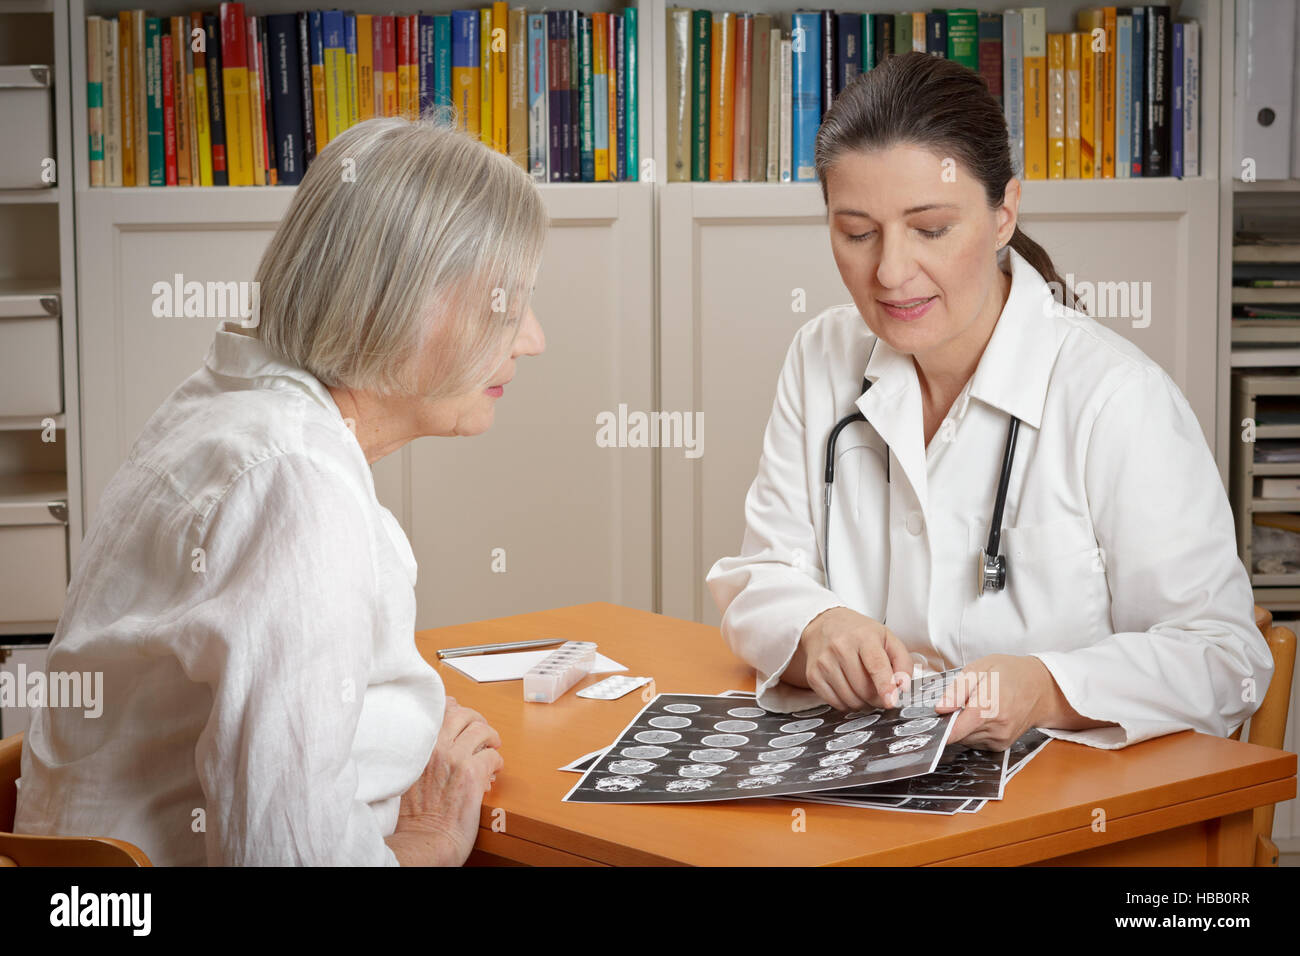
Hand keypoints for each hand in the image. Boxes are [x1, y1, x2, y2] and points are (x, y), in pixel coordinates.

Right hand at [387, 695, 503, 865]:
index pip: (439, 710)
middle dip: (476, 720)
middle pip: (463, 714)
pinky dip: (497, 762)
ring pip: (482, 730)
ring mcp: (455, 758)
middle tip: (483, 732)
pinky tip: (494, 771)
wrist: (425, 841)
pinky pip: (493, 755)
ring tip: (493, 747)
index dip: (455, 708)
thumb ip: (424, 755)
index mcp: (418, 747)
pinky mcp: (473, 774)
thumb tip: (442, 741)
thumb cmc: (416, 816)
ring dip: (491, 738)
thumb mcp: (411, 776)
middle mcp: (435, 748)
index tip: (461, 712)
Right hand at [788, 606, 913, 710]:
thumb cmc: (858, 633)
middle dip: (877, 698)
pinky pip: (836, 703)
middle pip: (864, 688)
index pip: (876, 665)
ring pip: (851, 699)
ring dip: (863, 703)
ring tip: (865, 690)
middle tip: (881, 692)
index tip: (891, 702)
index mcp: (863, 637)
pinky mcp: (813, 676)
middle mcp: (840, 648)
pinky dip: (847, 704)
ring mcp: (824, 663)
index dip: (885, 686)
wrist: (823, 625)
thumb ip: (902, 661)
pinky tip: (850, 691)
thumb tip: (903, 686)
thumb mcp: (887, 638)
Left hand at [933, 655, 1055, 749]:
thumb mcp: (979, 668)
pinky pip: (977, 742)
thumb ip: (957, 690)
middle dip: (952, 720)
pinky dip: (974, 731)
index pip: (954, 731)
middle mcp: (996, 729)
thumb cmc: (1010, 673)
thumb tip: (940, 708)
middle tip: (960, 702)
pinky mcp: (1002, 746)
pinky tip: (983, 716)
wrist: (1041, 687)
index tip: (933, 721)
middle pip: (957, 735)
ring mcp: (1000, 739)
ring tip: (976, 706)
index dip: (939, 727)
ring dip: (963, 726)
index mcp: (988, 708)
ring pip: (966, 739)